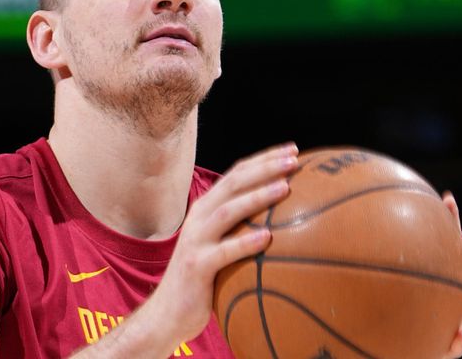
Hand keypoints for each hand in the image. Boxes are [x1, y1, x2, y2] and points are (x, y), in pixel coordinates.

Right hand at [143, 143, 299, 347]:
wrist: (168, 311)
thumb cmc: (204, 277)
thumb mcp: (220, 243)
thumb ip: (241, 226)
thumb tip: (284, 218)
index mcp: (207, 207)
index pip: (237, 173)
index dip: (264, 159)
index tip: (293, 150)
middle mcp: (200, 217)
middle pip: (234, 183)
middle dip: (265, 167)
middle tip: (294, 159)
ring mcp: (196, 240)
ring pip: (228, 210)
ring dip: (258, 197)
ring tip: (285, 187)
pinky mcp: (197, 266)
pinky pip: (224, 252)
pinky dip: (246, 242)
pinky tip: (267, 237)